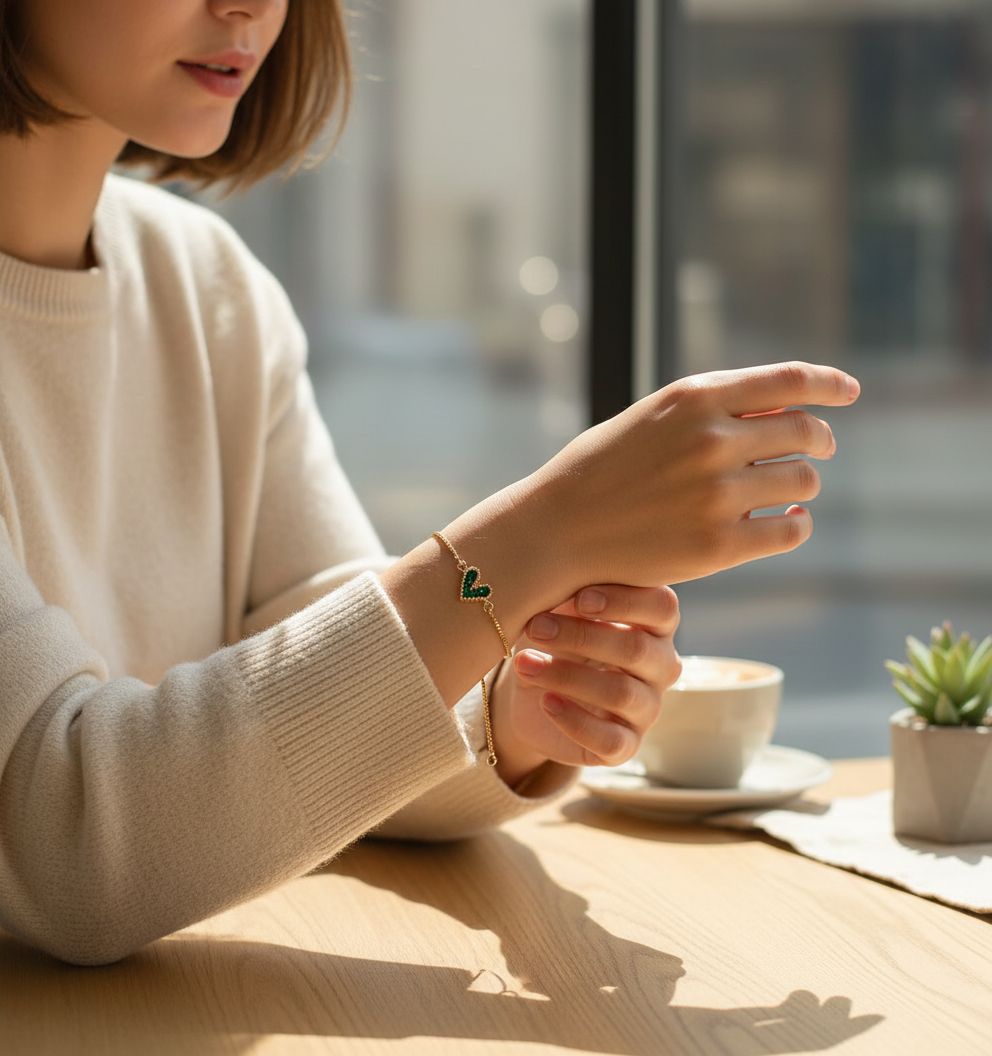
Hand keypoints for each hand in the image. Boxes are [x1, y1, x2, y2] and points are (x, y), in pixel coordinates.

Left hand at [490, 582, 681, 773]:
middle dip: (581, 636)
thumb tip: (560, 573)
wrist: (529, 690)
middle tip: (535, 626)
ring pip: (621, 694)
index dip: (624, 601)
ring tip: (524, 664)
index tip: (579, 599)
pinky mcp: (626, 745)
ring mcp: (648, 707)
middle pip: (636, 650)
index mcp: (654, 622)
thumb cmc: (553, 634)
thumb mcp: (558, 608)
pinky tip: (545, 702)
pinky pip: (612, 740)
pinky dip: (575, 720)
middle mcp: (660, 664)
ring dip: (567, 676)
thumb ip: (569, 592)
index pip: (662, 607)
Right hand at [525, 361, 859, 597]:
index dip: (829, 384)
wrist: (557, 529)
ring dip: (802, 483)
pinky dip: (796, 523)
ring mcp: (718, 493)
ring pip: (802, 480)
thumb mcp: (652, 418)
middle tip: (818, 450)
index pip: (789, 381)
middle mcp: (712, 439)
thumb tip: (780, 411)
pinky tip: (785, 521)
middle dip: (820, 440)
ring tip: (787, 491)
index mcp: (695, 397)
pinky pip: (790, 529)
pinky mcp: (719, 544)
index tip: (848, 392)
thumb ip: (712, 410)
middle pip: (806, 431)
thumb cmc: (600, 471)